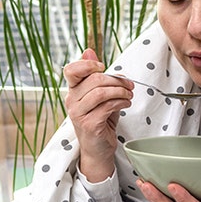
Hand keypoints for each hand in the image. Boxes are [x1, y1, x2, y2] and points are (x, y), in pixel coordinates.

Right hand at [63, 48, 132, 181]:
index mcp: (72, 91)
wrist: (98, 150)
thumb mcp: (99, 95)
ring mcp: (78, 114)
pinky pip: (107, 106)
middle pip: (94, 79)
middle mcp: (71, 101)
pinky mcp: (88, 124)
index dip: (88, 64)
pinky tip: (125, 104)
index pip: (71, 70)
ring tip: (128, 96)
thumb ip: (95, 75)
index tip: (103, 67)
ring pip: (100, 92)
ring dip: (120, 91)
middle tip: (129, 86)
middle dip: (116, 80)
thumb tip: (89, 51)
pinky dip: (121, 102)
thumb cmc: (100, 120)